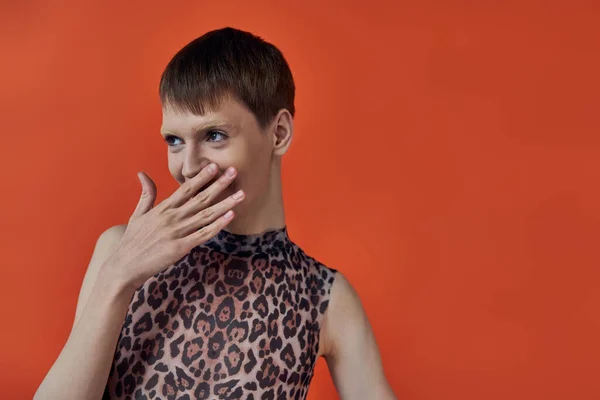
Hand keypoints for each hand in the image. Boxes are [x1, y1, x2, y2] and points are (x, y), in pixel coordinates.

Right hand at [104, 163, 244, 289]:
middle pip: (200, 198)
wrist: (125, 266)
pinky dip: (218, 225)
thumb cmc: (132, 241)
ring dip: (226, 204)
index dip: (201, 177)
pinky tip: (230, 217)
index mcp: (163, 209)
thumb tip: (142, 173)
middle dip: (219, 184)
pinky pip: (203, 234)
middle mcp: (172, 218)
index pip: (186, 189)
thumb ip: (146, 194)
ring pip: (207, 215)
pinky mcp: (181, 248)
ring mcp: (178, 232)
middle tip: (234, 171)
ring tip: (241, 194)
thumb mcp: (138, 214)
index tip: (214, 166)